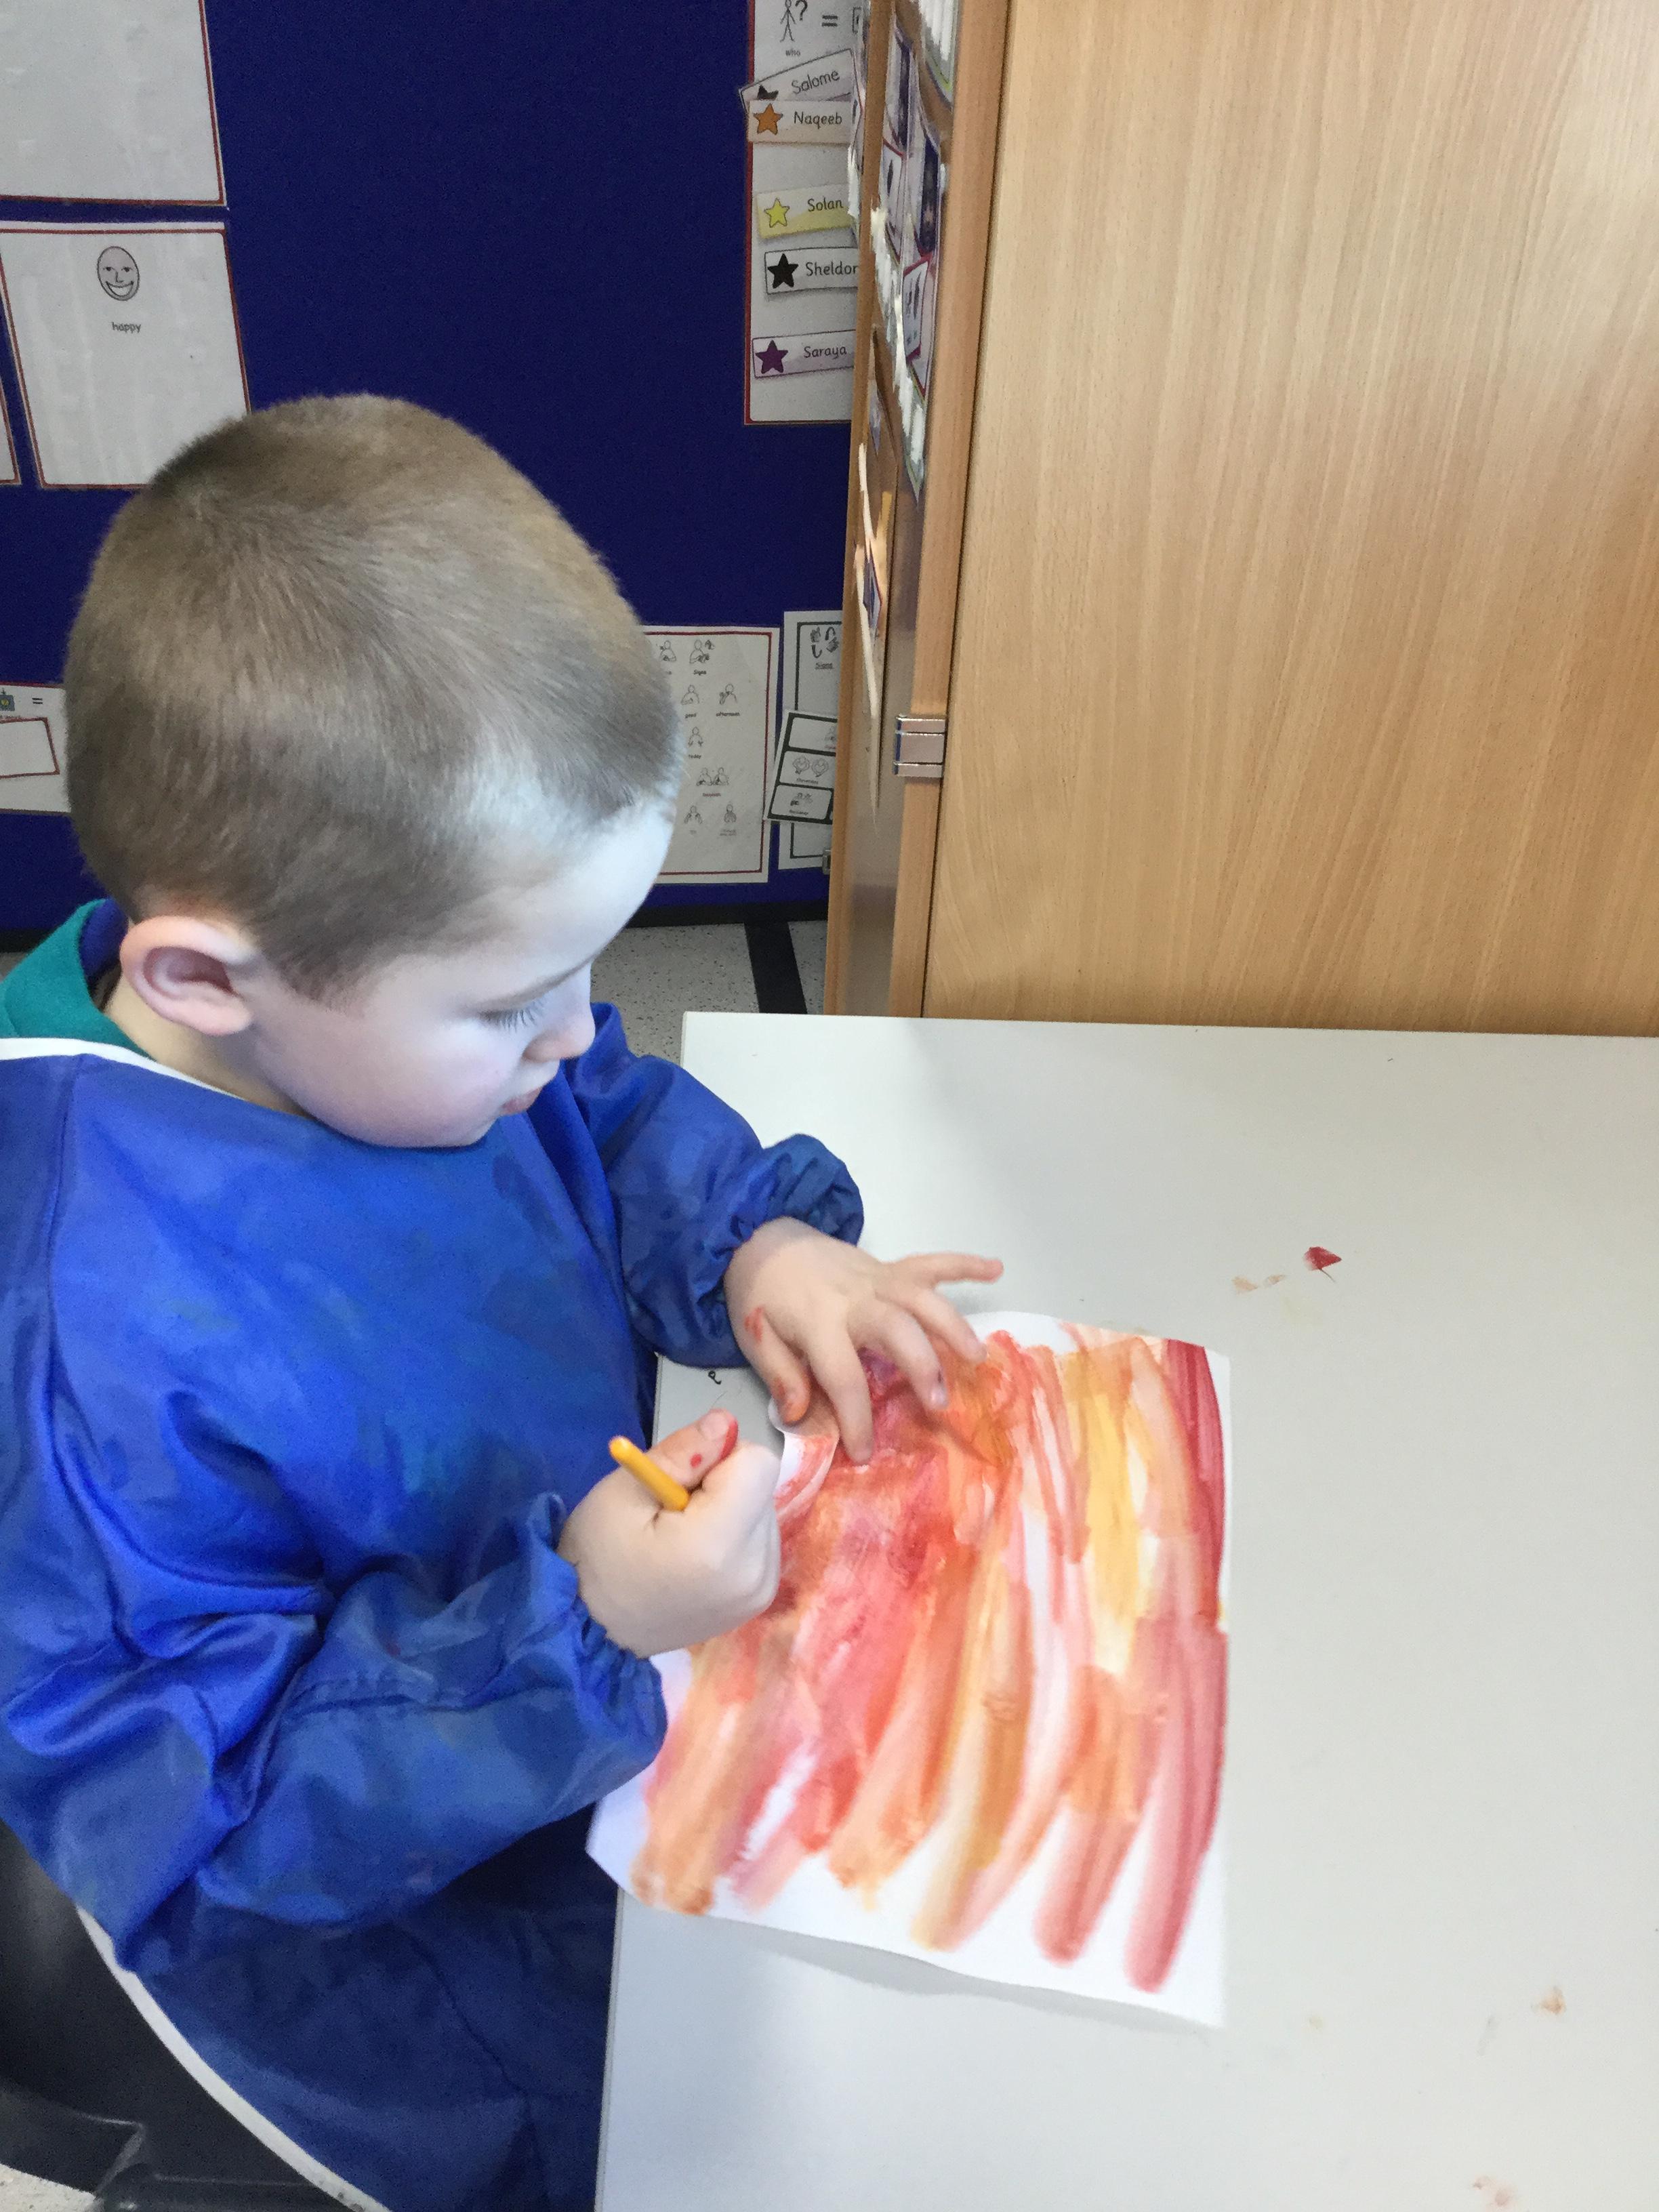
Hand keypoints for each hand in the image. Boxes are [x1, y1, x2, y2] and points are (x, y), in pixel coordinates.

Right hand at [558, 1411, 780, 1656]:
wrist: (591, 1630)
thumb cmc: (596, 1558)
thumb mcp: (624, 1491)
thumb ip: (681, 1452)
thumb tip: (725, 1423)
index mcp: (718, 1546)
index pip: (758, 1463)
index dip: (719, 1459)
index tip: (681, 1483)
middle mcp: (753, 1571)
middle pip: (761, 1487)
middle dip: (722, 1486)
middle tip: (672, 1513)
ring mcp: (760, 1591)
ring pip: (763, 1510)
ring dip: (730, 1510)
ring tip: (681, 1537)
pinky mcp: (759, 1599)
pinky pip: (762, 1540)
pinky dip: (734, 1536)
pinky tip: (696, 1555)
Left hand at [724, 1220, 1003, 1463]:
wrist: (759, 1235)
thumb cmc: (759, 1295)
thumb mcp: (755, 1338)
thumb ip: (781, 1375)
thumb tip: (802, 1417)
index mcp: (818, 1323)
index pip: (843, 1377)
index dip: (856, 1419)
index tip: (865, 1453)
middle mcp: (855, 1299)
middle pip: (897, 1330)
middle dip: (922, 1366)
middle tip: (940, 1403)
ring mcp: (876, 1279)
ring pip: (923, 1298)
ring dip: (953, 1326)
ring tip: (977, 1358)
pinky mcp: (888, 1266)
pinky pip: (931, 1261)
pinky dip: (965, 1263)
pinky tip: (997, 1269)